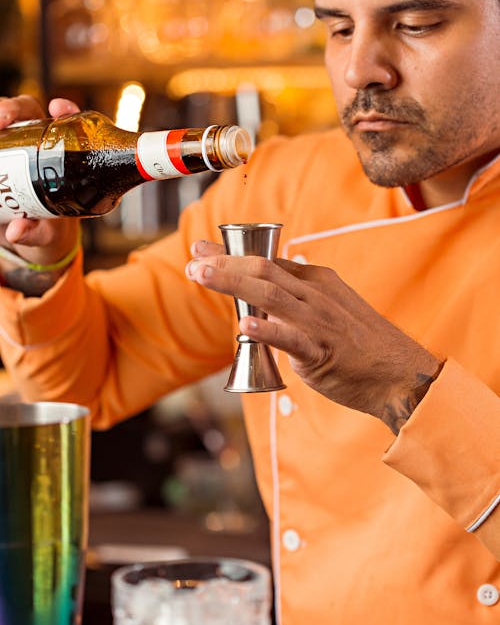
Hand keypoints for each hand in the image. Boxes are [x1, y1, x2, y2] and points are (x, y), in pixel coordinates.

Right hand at [0, 96, 80, 266]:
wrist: (28, 233)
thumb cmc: (47, 230)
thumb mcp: (46, 234)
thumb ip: (35, 233)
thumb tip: (16, 232)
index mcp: (63, 160)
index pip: (68, 125)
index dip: (66, 111)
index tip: (57, 108)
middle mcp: (38, 145)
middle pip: (27, 113)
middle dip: (13, 109)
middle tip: (2, 119)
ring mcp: (14, 146)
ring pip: (4, 118)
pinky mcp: (2, 152)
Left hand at [187, 240, 441, 432]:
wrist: (401, 375)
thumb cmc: (362, 347)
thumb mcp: (329, 312)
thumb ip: (295, 305)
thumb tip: (258, 306)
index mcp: (317, 281)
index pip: (268, 260)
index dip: (231, 254)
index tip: (201, 249)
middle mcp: (317, 294)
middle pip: (264, 270)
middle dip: (224, 264)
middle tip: (192, 262)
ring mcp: (320, 321)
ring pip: (270, 294)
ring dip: (233, 282)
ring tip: (202, 275)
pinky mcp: (323, 351)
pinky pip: (292, 338)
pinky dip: (267, 330)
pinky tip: (243, 324)